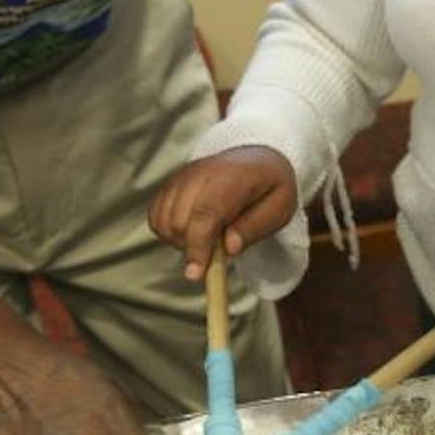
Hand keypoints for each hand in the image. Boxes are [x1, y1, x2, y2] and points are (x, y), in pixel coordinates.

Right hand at [148, 146, 298, 279]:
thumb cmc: (268, 188)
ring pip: (164, 222)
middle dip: (194, 247)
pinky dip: (168, 231)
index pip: (207, 212)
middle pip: (179, 222)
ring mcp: (182, 177)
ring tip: (209, 236)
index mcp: (234, 177)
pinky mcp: (169, 184)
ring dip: (181, 241)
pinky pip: (156, 217)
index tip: (196, 275)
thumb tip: (229, 248)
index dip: (198, 245)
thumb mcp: (279, 208)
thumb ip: (254, 228)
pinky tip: (192, 229)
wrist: (256, 160)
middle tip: (219, 248)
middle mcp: (201, 173)